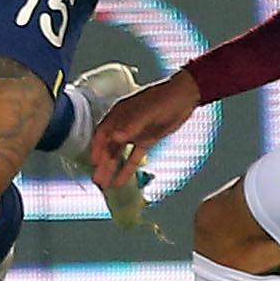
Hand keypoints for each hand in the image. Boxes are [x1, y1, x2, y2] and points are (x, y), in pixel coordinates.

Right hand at [90, 70, 199, 189]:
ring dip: (112, 168)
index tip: (94, 162)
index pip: (103, 133)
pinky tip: (121, 180)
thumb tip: (115, 136)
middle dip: (103, 163)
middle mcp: (125, 124)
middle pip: (109, 146)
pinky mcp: (147, 140)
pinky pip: (134, 157)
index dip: (97, 147)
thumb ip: (132, 125)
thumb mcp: (148, 112)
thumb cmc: (165, 99)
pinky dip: (128, 169)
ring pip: (119, 153)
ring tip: (105, 183)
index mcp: (120, 113)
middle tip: (98, 179)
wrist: (185, 97)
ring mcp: (135, 132)